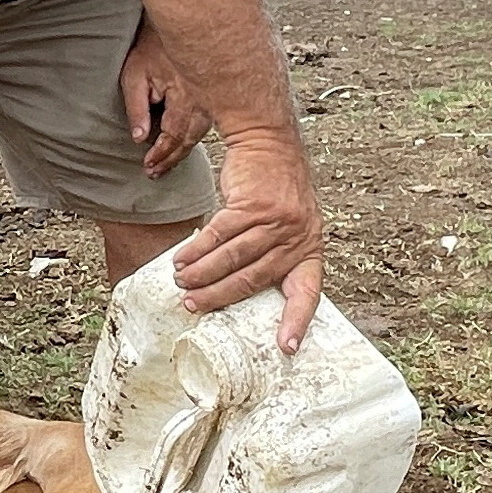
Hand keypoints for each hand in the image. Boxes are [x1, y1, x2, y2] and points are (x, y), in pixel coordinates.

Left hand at [120, 19, 212, 179]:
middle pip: (188, 141)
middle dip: (171, 159)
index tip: (147, 166)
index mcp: (184, 98)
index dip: (160, 154)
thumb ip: (136, 108)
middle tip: (154, 172)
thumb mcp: (134, 75)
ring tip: (163, 164)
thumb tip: (138, 138)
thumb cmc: (153, 47)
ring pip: (198, 135)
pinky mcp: (211, 96)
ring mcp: (210, 99)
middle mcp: (202, 102)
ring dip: (180, 151)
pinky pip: (202, 124)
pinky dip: (189, 138)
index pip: (173, 136)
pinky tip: (179, 144)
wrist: (180, 24)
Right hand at [172, 127, 323, 353]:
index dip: (296, 321)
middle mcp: (296, 237)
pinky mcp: (252, 204)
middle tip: (193, 306)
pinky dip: (198, 248)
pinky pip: (219, 233)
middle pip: (254, 277)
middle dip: (220, 295)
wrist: (270, 145)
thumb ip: (274, 254)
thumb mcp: (290, 225)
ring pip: (233, 256)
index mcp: (310, 249)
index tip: (286, 347)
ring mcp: (275, 220)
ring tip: (182, 282)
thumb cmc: (276, 191)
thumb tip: (236, 288)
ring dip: (203, 273)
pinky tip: (183, 257)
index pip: (307, 292)